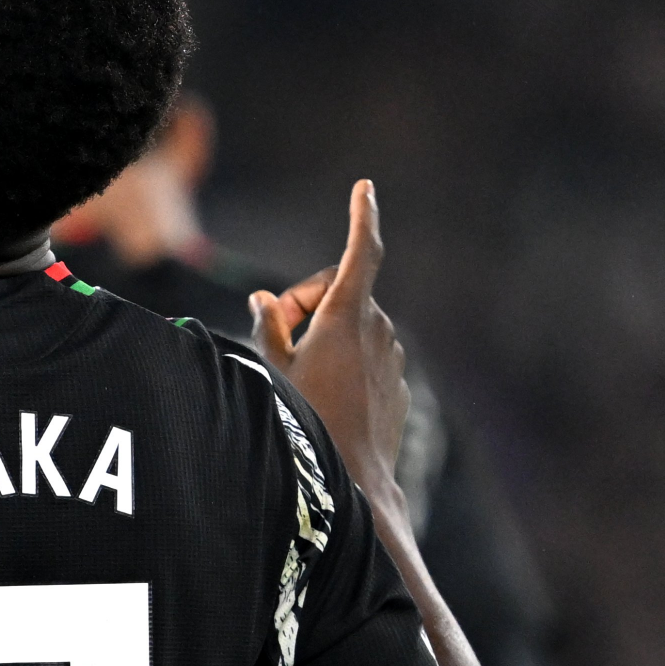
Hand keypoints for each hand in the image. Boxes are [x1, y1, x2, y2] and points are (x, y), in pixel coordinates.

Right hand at [249, 179, 408, 500]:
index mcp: (346, 315)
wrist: (355, 477)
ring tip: (301, 375)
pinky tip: (328, 397)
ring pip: (355, 325)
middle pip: (341, 293)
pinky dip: (346, 361)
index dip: (362, 216)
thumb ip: (271, 325)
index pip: (361, 251)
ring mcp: (392, 355)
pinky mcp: (398, 381)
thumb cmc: (306, 418)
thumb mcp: (275, 368)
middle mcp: (377, 328)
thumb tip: (266, 301)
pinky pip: (369, 356)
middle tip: (279, 335)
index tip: (365, 188)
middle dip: (309, 303)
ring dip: (328, 335)